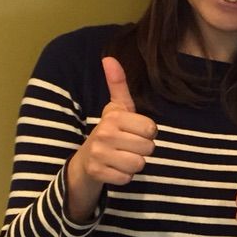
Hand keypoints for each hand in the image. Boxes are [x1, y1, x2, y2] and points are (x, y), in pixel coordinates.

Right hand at [66, 57, 156, 219]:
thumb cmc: (109, 131)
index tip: (134, 131)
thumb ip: (118, 84)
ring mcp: (99, 155)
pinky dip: (124, 176)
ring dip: (134, 163)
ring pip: (139, 164)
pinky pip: (127, 178)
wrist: (85, 160)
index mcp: (113, 117)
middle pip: (148, 148)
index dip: (147, 132)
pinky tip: (115, 168)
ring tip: (122, 157)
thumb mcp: (116, 108)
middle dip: (142, 149)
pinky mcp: (98, 173)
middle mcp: (104, 134)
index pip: (151, 128)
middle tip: (128, 146)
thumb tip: (109, 57)